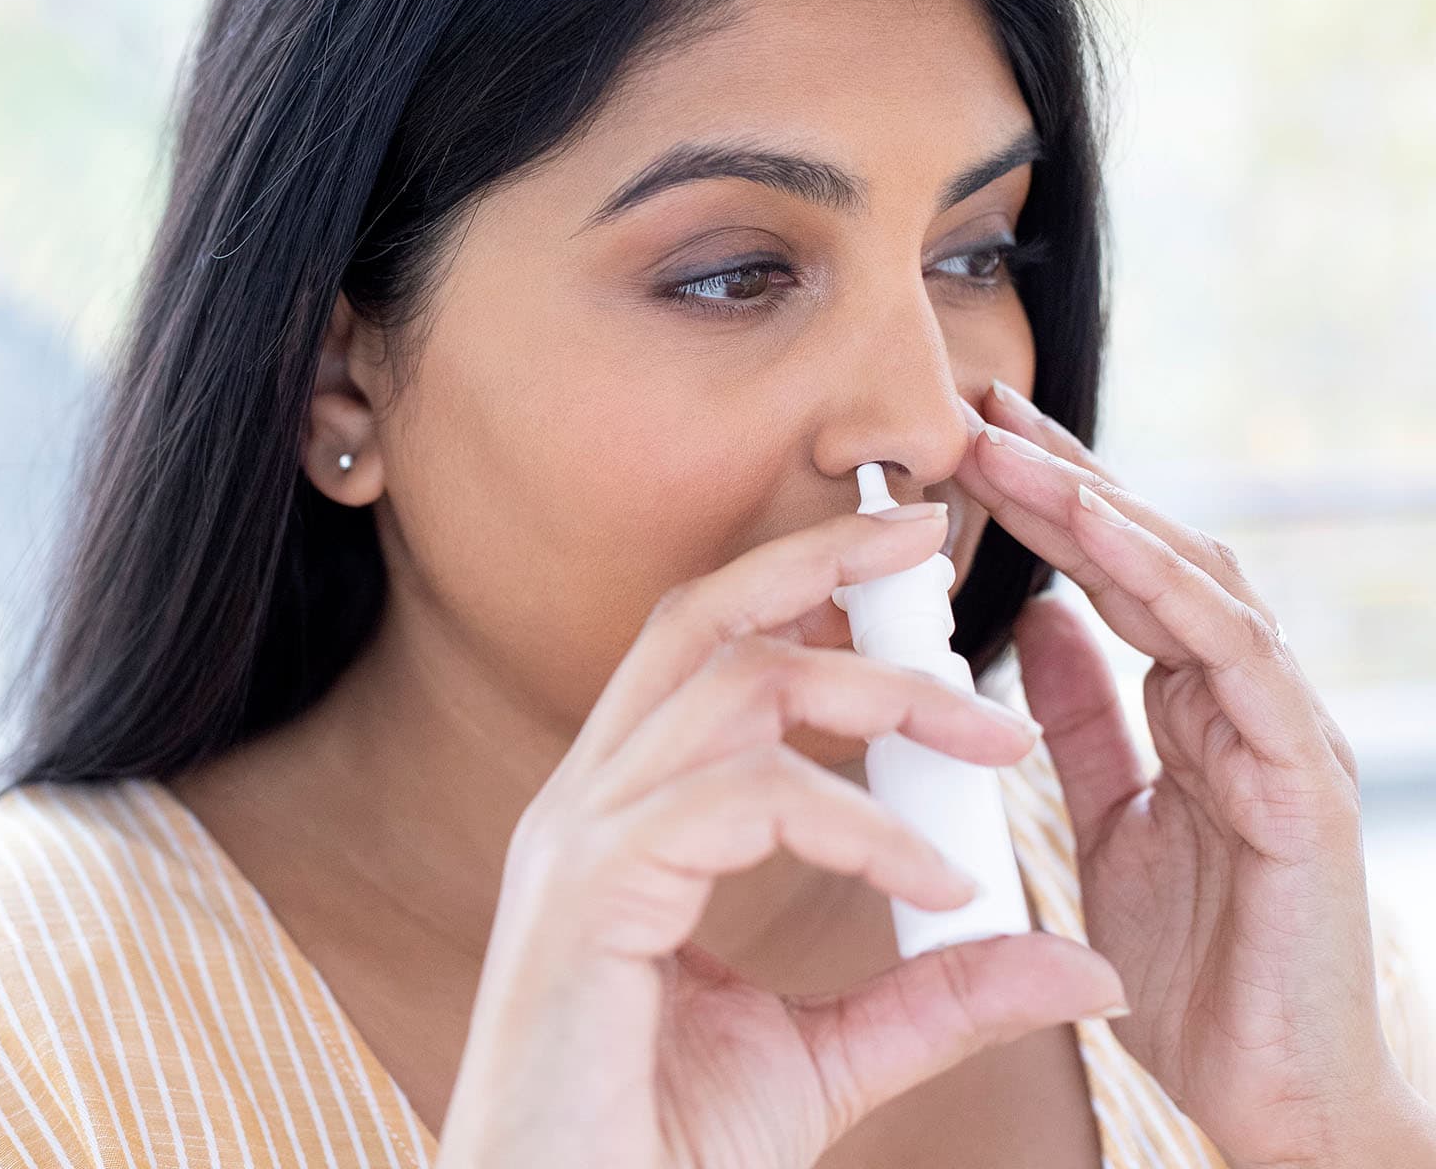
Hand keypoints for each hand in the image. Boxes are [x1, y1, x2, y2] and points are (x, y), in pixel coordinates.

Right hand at [435, 505, 1128, 1168]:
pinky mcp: (590, 892)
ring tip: (990, 738)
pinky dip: (853, 820)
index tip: (911, 577)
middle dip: (816, 559)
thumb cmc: (660, 1152)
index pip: (703, 657)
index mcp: (622, 823)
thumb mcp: (826, 1059)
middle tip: (933, 536)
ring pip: (727, 688)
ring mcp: (576, 841)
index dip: (800, 593)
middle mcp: (586, 806)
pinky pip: (741, 798)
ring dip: (871, 692)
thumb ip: (934, 998)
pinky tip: (934, 881)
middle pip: (697, 621)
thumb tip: (1067, 961)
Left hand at [956, 379, 1431, 1167]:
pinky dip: (1163, 586)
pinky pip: (1230, 656)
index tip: (967, 446)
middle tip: (977, 408)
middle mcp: (1239, 697)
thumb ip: (1084, 717)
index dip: (1046, 504)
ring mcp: (1276, 727)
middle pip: (1149, 553)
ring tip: (1011, 447)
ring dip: (1097, 506)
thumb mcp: (1111, 815)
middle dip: (1064, 475)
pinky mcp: (1300, 776)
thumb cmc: (1198, 961)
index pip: (1115, 576)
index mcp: (1192, 703)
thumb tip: (1037, 617)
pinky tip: (1097, 534)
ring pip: (1191, 580)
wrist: (1272, 1089)